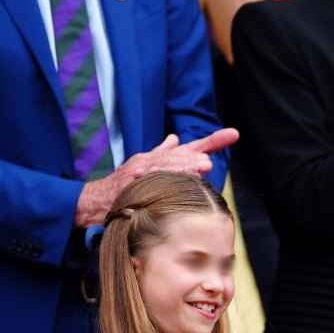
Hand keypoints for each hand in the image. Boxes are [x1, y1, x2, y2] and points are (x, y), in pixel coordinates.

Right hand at [74, 128, 238, 226]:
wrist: (100, 198)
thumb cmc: (127, 183)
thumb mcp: (145, 164)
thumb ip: (164, 153)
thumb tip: (176, 139)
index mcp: (163, 158)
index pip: (193, 147)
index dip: (214, 140)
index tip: (234, 134)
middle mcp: (154, 160)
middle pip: (179, 156)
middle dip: (193, 158)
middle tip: (206, 163)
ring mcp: (142, 170)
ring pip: (164, 167)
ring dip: (181, 168)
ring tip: (198, 169)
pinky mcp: (131, 182)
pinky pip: (149, 181)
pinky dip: (160, 179)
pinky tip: (171, 181)